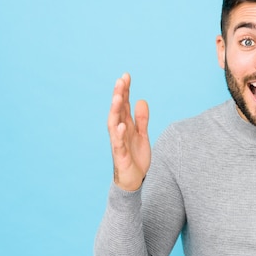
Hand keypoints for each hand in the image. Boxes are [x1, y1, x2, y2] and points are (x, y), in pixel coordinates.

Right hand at [107, 73, 150, 190]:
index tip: (126, 75)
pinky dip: (119, 134)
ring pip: (114, 124)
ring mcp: (118, 142)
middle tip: (120, 80)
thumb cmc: (135, 156)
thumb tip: (141, 100)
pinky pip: (118, 143)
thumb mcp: (142, 135)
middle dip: (118, 95)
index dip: (124, 91)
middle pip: (117, 110)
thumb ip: (142, 119)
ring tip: (117, 97)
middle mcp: (119, 132)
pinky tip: (121, 125)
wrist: (134, 180)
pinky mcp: (120, 155)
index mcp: (125, 125)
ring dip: (115, 111)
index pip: (123, 104)